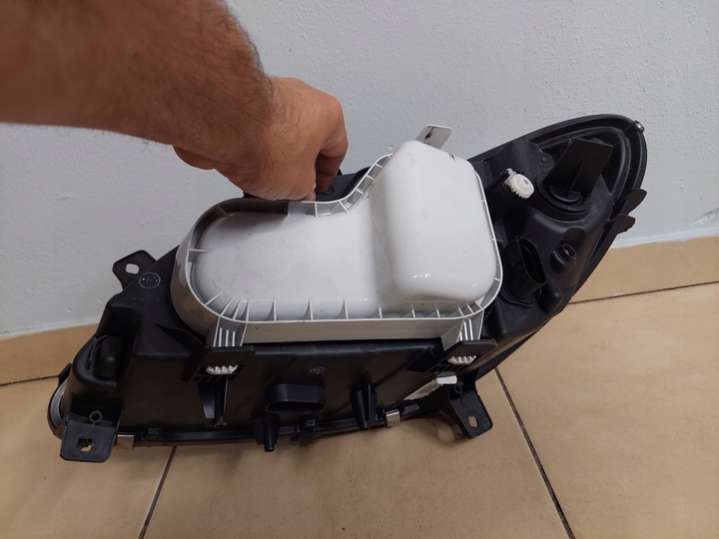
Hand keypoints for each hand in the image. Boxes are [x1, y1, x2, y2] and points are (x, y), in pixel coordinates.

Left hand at [175, 77, 347, 199]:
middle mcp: (302, 97)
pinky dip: (249, 149)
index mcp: (328, 113)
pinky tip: (243, 169)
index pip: (337, 149)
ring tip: (262, 181)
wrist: (224, 124)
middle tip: (291, 188)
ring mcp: (270, 97)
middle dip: (297, 166)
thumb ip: (305, 191)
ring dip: (271, 158)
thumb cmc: (266, 140)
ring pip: (277, 136)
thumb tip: (299, 193)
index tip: (316, 188)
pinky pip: (252, 133)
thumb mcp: (299, 186)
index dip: (327, 176)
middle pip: (305, 139)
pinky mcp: (240, 103)